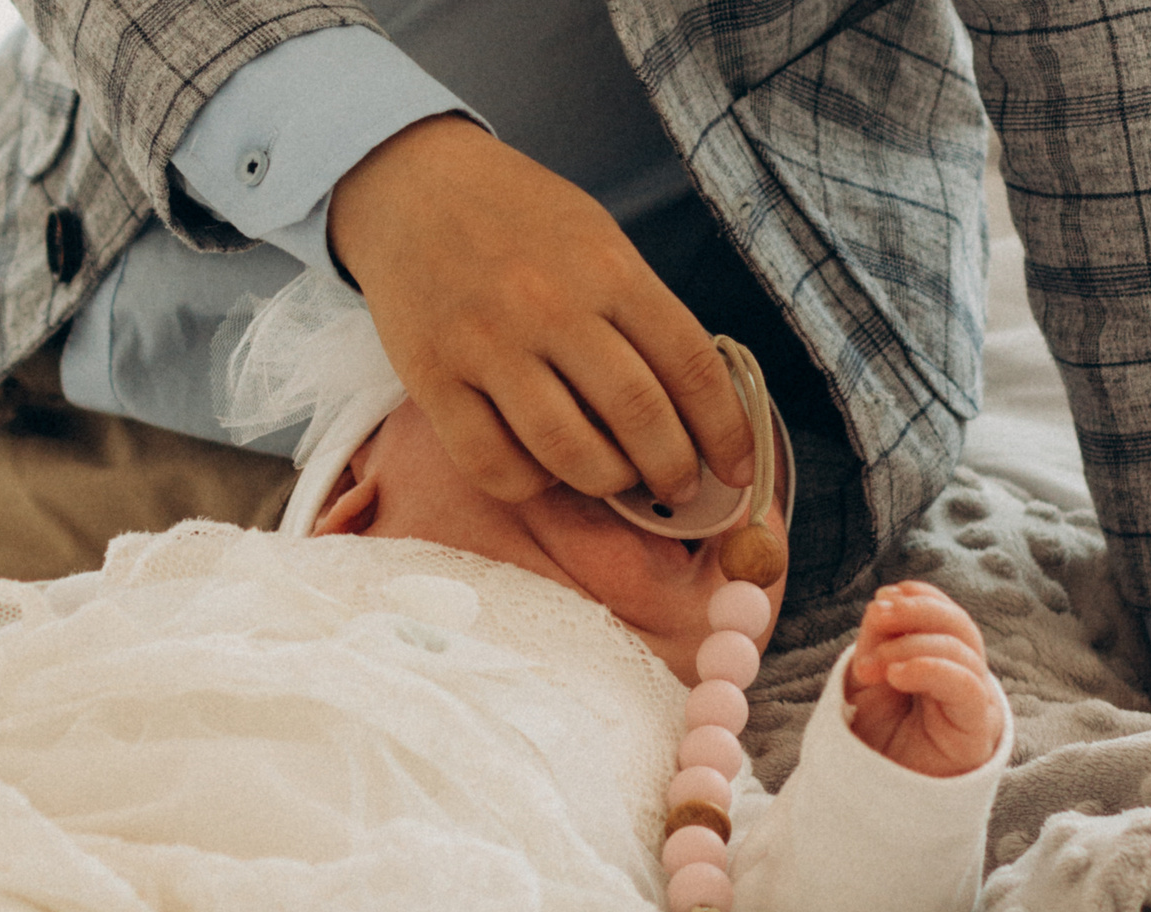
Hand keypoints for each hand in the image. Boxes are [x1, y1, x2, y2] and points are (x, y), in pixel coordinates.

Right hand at [327, 115, 755, 508]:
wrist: (412, 185)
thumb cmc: (519, 219)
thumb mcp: (597, 240)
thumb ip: (641, 315)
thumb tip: (691, 412)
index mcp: (607, 268)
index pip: (690, 364)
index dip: (725, 430)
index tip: (738, 468)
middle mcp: (550, 306)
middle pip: (637, 416)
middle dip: (672, 469)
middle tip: (679, 487)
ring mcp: (488, 346)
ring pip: (568, 453)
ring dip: (606, 481)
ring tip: (613, 475)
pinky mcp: (433, 380)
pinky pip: (494, 466)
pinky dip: (532, 484)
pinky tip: (543, 467)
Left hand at [846, 582, 1006, 777]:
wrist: (877, 793)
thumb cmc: (877, 738)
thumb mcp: (868, 679)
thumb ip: (878, 640)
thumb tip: (884, 601)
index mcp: (944, 660)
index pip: (946, 614)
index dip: (921, 597)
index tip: (883, 597)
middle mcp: (966, 676)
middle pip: (960, 625)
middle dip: (916, 613)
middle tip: (877, 615)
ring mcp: (975, 701)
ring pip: (963, 650)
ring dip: (912, 645)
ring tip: (874, 664)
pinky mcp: (977, 727)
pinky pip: (966, 686)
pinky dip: (931, 669)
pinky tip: (897, 674)